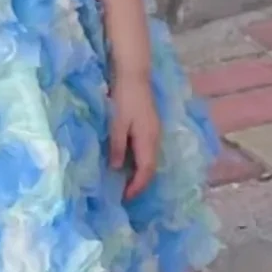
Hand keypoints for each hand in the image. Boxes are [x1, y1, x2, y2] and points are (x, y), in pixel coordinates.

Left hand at [110, 76, 160, 200]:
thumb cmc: (123, 97)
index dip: (137, 186)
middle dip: (140, 183)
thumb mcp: (116, 123)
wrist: (133, 74)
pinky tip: (128, 162)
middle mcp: (155, 138)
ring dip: (140, 173)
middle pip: (151, 167)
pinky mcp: (150, 126)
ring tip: (126, 183)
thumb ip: (117, 146)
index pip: (146, 171)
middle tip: (125, 195)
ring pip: (149, 159)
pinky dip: (139, 161)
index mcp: (148, 140)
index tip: (125, 198)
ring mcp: (154, 131)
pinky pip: (147, 150)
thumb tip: (117, 169)